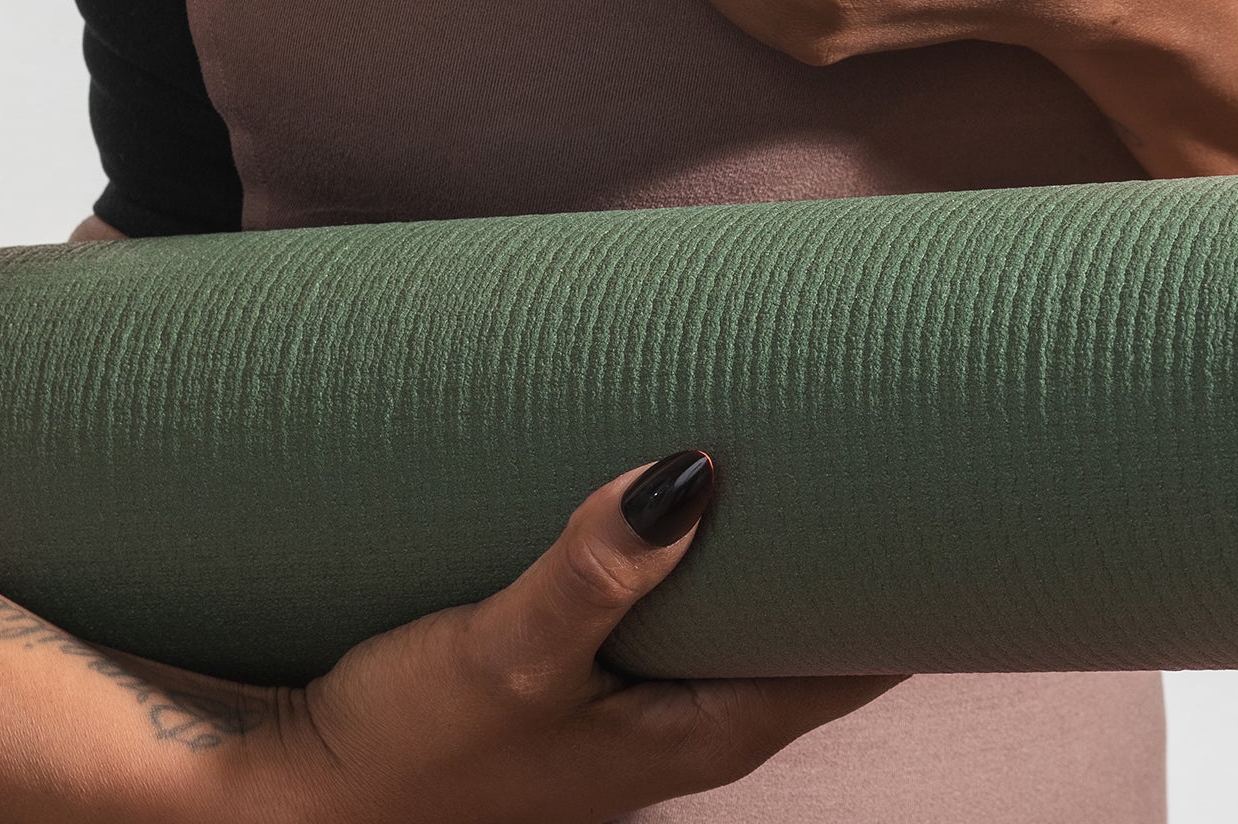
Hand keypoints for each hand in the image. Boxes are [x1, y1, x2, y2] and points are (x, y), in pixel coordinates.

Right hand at [232, 452, 896, 823]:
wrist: (282, 798)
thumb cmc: (403, 756)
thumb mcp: (502, 656)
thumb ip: (595, 571)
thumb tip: (696, 474)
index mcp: (688, 738)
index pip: (839, 672)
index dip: (904, 606)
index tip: (954, 520)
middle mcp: (665, 724)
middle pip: (790, 635)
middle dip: (838, 556)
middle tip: (877, 449)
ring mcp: (610, 700)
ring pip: (720, 616)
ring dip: (753, 546)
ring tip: (785, 448)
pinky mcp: (554, 669)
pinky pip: (650, 602)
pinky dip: (676, 546)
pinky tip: (658, 488)